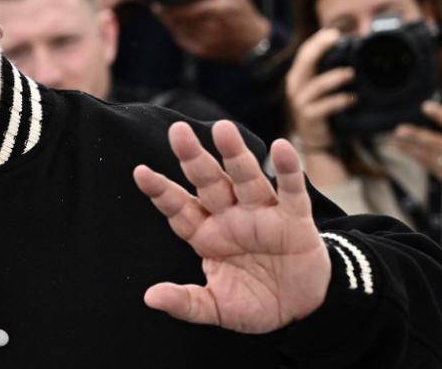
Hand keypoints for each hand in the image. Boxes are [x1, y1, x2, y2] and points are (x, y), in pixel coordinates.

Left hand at [133, 121, 329, 333]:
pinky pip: (291, 191)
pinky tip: (281, 148)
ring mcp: (263, 214)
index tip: (140, 172)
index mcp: (206, 235)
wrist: (301, 311)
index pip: (179, 208)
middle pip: (208, 183)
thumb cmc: (254, 302)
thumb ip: (186, 303)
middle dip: (193, 158)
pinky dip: (288, 169)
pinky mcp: (296, 220)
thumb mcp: (217, 309)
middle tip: (177, 131)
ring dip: (235, 154)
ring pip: (245, 179)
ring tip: (223, 130)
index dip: (161, 191)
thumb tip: (150, 298)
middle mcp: (231, 217)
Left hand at [152, 0, 269, 63]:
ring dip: (168, 21)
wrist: (255, 44)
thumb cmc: (244, 14)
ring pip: (176, 31)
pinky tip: (173, 23)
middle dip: (165, 12)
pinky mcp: (201, 51)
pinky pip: (181, 40)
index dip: (167, 5)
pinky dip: (176, 30)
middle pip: (176, 21)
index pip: (183, 10)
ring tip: (162, 11)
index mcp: (215, 11)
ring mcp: (203, 42)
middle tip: (157, 2)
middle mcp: (208, 29)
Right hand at [285, 28, 355, 158]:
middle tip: (338, 41)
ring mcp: (300, 102)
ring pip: (316, 85)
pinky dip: (338, 101)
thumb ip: (330, 69)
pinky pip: (324, 106)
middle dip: (321, 48)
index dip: (318, 40)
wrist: (315, 137)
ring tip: (351, 73)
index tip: (335, 32)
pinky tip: (352, 99)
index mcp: (298, 74)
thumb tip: (352, 47)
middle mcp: (296, 86)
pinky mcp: (309, 116)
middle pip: (305, 62)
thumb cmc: (322, 106)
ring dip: (334, 78)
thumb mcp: (321, 86)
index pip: (305, 51)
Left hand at [393, 101, 441, 200]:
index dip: (440, 115)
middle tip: (400, 130)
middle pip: (438, 143)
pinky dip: (414, 157)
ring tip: (395, 140)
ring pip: (429, 156)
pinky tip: (404, 150)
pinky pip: (429, 166)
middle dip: (417, 136)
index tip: (425, 106)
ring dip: (409, 148)